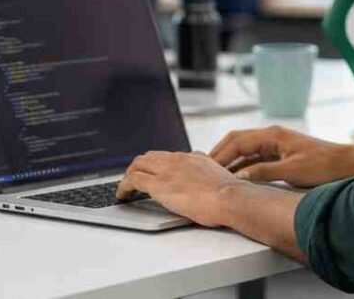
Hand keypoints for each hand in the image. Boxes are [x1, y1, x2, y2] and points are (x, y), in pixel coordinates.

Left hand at [116, 151, 242, 226]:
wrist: (230, 197)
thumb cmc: (230, 195)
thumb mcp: (220, 177)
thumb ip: (209, 174)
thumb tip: (208, 178)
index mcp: (193, 158)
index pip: (167, 156)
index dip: (155, 164)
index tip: (152, 173)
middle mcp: (178, 160)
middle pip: (149, 157)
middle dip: (139, 167)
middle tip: (133, 179)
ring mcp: (167, 170)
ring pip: (138, 164)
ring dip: (129, 175)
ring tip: (126, 188)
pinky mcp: (159, 185)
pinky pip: (133, 180)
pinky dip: (124, 186)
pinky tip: (122, 196)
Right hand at [210, 125, 353, 187]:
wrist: (347, 164)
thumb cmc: (323, 165)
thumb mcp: (291, 171)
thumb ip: (263, 172)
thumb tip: (239, 178)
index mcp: (272, 135)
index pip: (237, 141)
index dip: (220, 154)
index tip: (206, 167)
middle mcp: (272, 136)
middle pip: (237, 141)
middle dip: (220, 154)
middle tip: (203, 168)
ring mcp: (276, 144)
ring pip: (245, 150)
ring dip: (230, 160)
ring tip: (215, 174)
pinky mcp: (281, 154)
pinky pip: (255, 157)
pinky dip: (243, 165)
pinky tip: (236, 177)